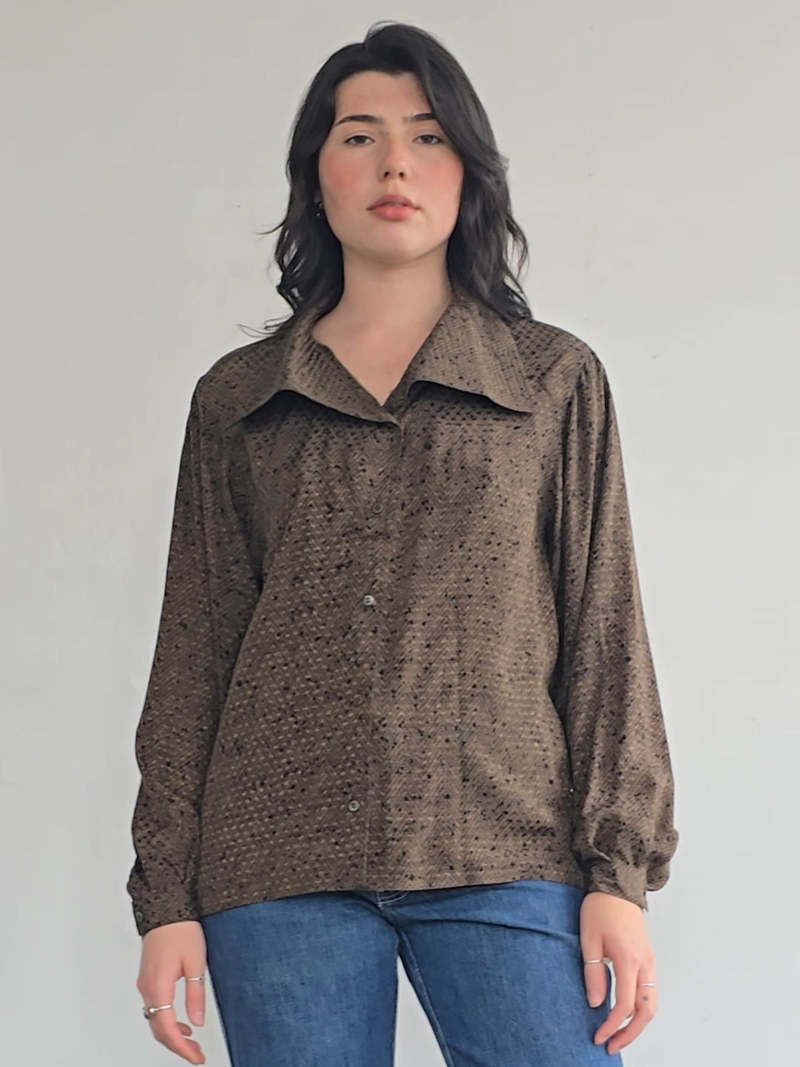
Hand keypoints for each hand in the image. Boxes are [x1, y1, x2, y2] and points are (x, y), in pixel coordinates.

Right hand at [136, 919, 207, 1063]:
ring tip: (191, 1041)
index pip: (167, 1029)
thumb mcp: (196, 962)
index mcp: (159, 986)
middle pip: (158, 1029)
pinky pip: (154, 1007)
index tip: (196, 1057)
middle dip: (177, 1046)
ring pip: (154, 1019)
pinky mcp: (147, 977)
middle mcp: (147, 988)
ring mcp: (145, 983)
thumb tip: (196, 1022)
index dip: (181, 1048)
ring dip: (171, 1034)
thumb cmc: (181, 930)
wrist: (166, 907)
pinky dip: (166, 1020)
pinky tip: (180, 1021)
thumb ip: (195, 994)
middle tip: (196, 1054)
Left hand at [579, 891, 657, 1056]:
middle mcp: (645, 963)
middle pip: (647, 1011)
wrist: (616, 884)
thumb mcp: (589, 939)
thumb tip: (596, 1004)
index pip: (626, 1005)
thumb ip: (593, 972)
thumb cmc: (600, 908)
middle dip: (631, 1033)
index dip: (613, 1025)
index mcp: (628, 959)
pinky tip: (626, 1013)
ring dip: (638, 1023)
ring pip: (652, 1002)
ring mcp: (649, 960)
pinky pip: (650, 990)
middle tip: (611, 1045)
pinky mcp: (648, 957)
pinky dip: (642, 1008)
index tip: (599, 1036)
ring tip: (618, 1034)